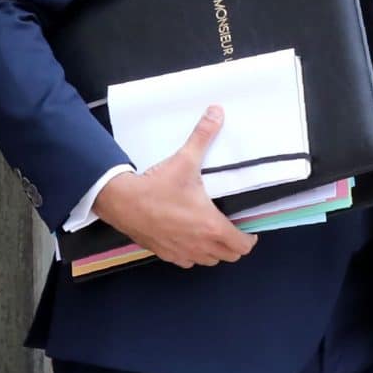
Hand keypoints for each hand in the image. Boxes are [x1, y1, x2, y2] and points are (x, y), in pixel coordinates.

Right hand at [93, 105, 256, 268]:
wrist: (121, 201)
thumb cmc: (158, 184)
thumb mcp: (185, 159)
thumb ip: (203, 135)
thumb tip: (217, 111)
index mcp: (211, 226)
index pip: (241, 245)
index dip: (250, 238)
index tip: (250, 227)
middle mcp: (199, 245)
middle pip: (228, 257)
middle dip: (234, 245)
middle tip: (234, 228)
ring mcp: (181, 253)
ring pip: (208, 261)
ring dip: (215, 251)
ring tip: (214, 233)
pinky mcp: (164, 254)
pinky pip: (187, 262)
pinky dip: (194, 254)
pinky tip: (190, 239)